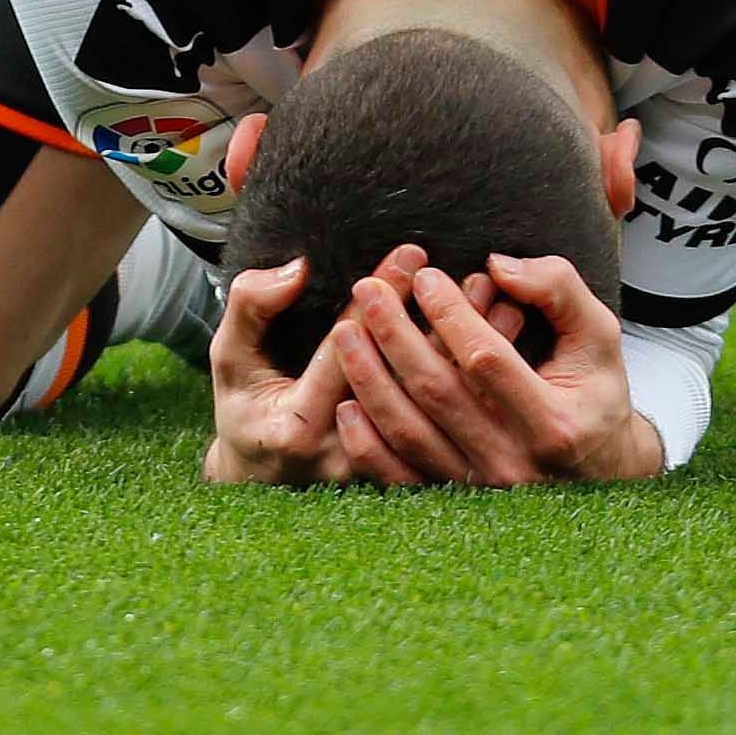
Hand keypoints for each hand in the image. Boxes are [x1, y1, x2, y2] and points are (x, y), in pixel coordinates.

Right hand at [201, 247, 482, 484]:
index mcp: (298, 429)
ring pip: (437, 410)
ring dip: (469, 352)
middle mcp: (345, 460)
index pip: (348, 352)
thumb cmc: (244, 407)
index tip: (412, 254)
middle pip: (404, 384)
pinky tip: (504, 346)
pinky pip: (455, 430)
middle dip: (440, 322)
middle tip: (470, 271)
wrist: (261, 478)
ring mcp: (379, 476)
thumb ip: (251, 307)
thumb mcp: (231, 356)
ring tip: (498, 298)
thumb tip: (296, 269)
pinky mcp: (403, 482)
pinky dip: (481, 386)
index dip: (381, 299)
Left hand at [329, 254, 664, 485]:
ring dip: (369, 380)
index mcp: (554, 424)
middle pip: (437, 393)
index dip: (450, 314)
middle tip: (366, 290)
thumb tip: (498, 264)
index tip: (425, 276)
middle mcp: (515, 465)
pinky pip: (398, 479)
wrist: (600, 471)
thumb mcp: (598, 336)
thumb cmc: (595, 395)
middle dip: (394, 335)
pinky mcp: (456, 505)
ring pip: (410, 434)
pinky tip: (346, 405)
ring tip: (344, 332)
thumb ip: (559, 290)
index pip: (486, 360)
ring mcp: (481, 491)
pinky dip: (367, 445)